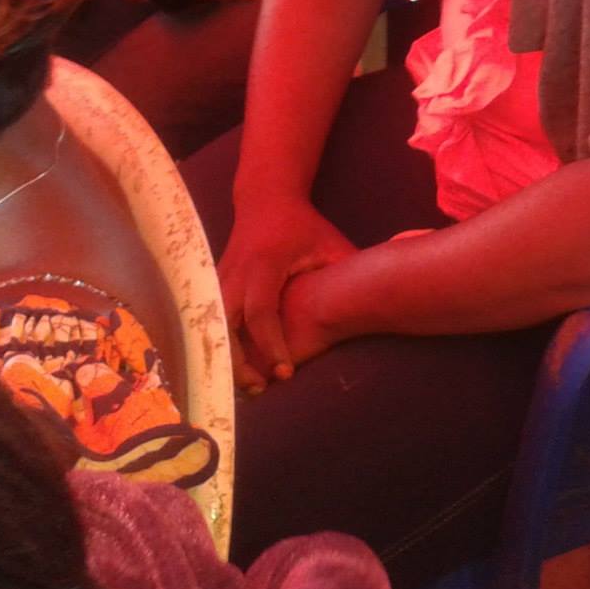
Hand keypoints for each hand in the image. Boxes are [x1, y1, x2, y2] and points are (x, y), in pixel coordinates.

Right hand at [216, 193, 356, 391]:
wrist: (266, 200)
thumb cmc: (303, 225)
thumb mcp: (329, 243)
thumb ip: (347, 271)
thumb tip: (379, 299)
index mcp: (264, 264)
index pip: (261, 312)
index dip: (272, 345)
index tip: (286, 373)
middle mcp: (235, 273)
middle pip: (225, 327)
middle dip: (238, 362)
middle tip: (261, 389)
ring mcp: (218, 280)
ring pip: (211, 329)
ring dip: (226, 359)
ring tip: (251, 386)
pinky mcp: (212, 286)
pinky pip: (210, 323)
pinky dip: (220, 347)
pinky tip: (237, 370)